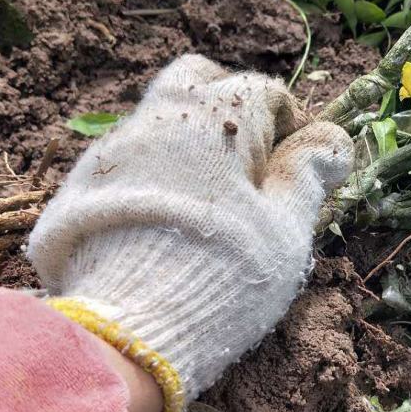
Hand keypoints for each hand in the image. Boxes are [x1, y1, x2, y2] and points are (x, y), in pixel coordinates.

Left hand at [27, 55, 353, 411]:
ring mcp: (114, 149)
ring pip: (159, 120)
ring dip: (189, 143)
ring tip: (208, 203)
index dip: (292, 126)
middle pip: (199, 81)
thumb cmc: (225, 274)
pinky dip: (153, 175)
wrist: (128, 330)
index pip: (264, 92)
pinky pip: (127, 161)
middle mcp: (160, 117)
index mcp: (217, 118)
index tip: (297, 169)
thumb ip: (308, 174)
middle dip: (229, 108)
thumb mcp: (286, 228)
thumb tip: (331, 138)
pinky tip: (165, 223)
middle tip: (248, 164)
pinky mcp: (80, 186)